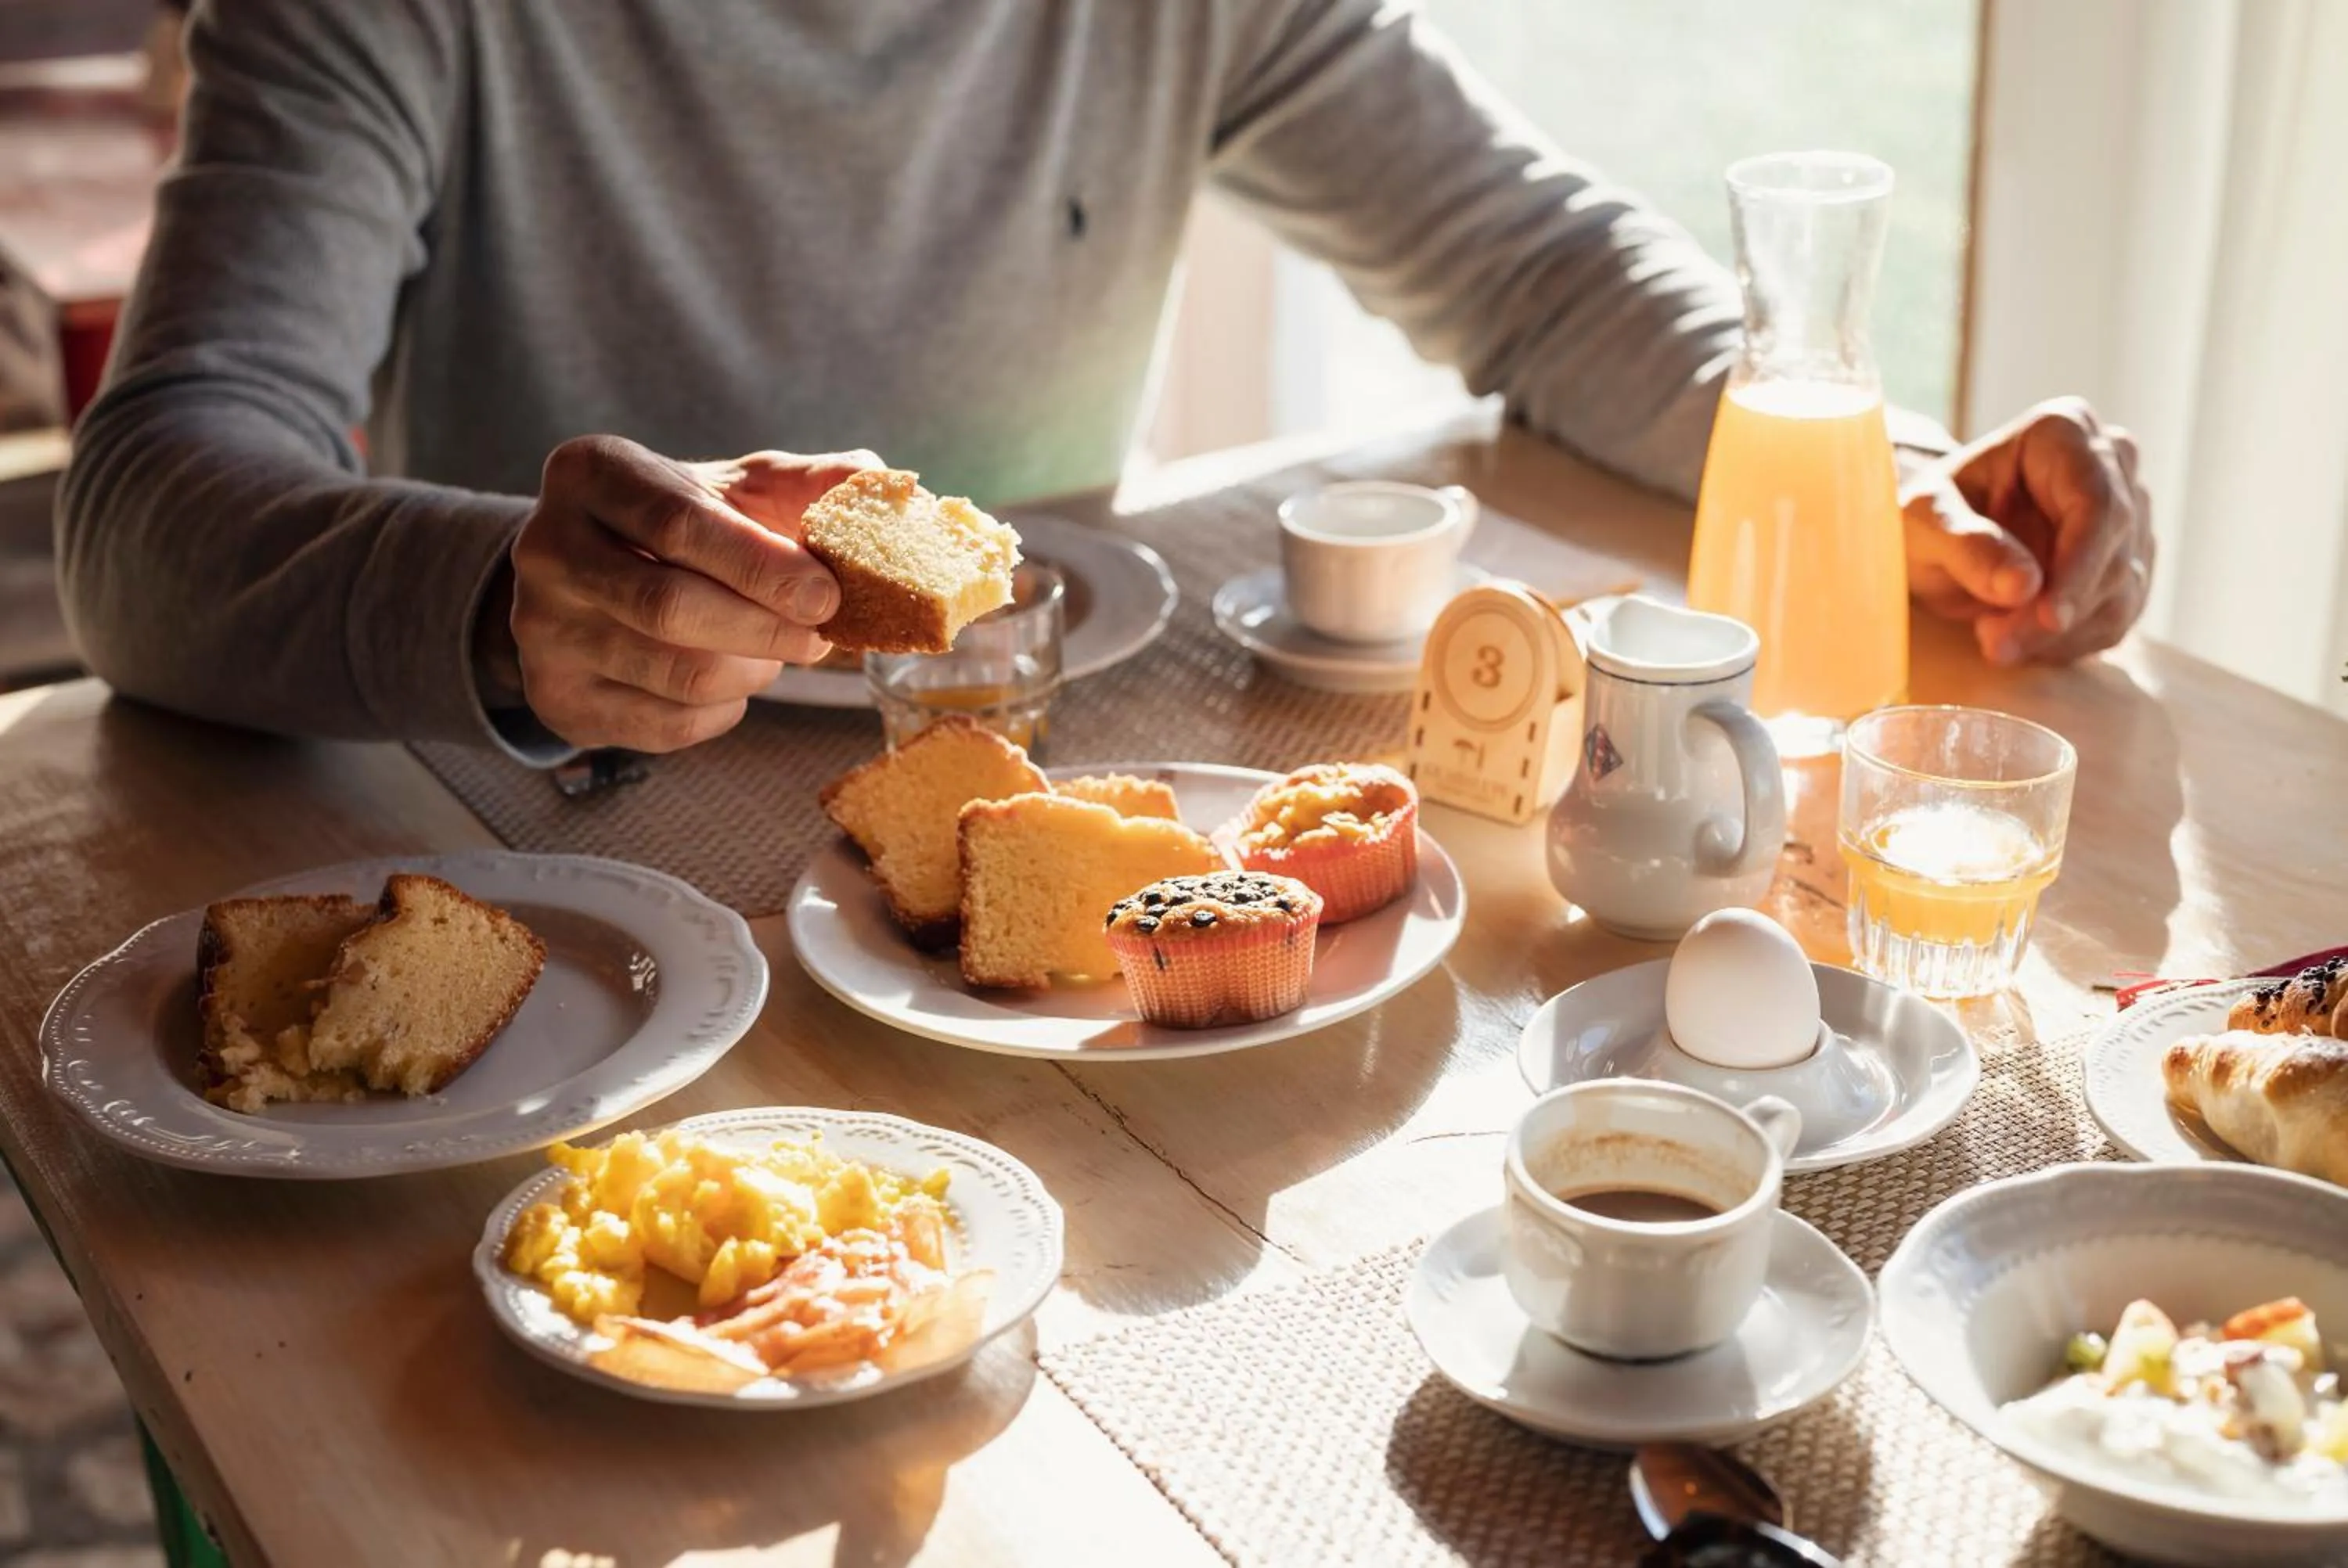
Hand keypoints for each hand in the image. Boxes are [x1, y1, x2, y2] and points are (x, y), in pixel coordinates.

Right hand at [494, 436, 878, 751]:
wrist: (601, 573)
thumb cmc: (689, 525)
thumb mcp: (742, 488)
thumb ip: (812, 483)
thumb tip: (886, 484)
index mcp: (593, 473)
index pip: (678, 524)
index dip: (762, 567)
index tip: (826, 594)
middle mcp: (547, 547)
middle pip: (671, 606)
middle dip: (765, 629)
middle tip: (819, 636)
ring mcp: (542, 628)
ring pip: (675, 673)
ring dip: (753, 671)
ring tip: (778, 651)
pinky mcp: (557, 696)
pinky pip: (666, 725)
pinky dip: (725, 709)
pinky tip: (734, 680)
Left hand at [1900, 397, 2153, 664]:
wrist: (1931, 543)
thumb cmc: (1922, 520)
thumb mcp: (1921, 526)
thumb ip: (1966, 547)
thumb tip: (2024, 586)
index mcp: (2062, 432)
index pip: (2096, 502)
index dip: (2080, 565)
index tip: (2051, 618)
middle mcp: (2108, 463)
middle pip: (2114, 548)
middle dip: (2060, 609)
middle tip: (1998, 645)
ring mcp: (2127, 513)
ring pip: (2122, 586)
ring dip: (2060, 633)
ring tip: (1995, 643)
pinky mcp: (2126, 561)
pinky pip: (2118, 613)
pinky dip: (2071, 642)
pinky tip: (2023, 645)